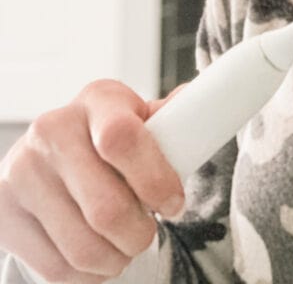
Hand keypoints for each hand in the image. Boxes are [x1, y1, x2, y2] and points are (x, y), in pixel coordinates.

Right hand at [0, 79, 185, 282]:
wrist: (51, 158)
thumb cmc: (110, 139)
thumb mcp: (141, 121)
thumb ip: (171, 121)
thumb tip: (198, 108)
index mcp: (98, 100)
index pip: (122, 139)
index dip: (156, 181)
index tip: (174, 204)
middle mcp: (53, 129)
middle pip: (107, 208)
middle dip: (138, 234)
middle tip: (145, 235)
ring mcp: (22, 171)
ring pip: (83, 246)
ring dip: (114, 260)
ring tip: (121, 248)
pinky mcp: (4, 212)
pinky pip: (55, 269)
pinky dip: (86, 275)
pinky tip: (94, 258)